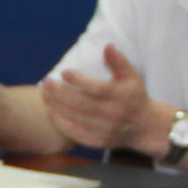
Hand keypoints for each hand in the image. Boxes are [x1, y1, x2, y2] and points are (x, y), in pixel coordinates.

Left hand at [39, 46, 154, 152]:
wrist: (143, 127)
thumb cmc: (133, 95)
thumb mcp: (131, 76)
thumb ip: (119, 61)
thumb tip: (108, 46)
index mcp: (120, 96)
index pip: (96, 89)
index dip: (78, 81)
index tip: (64, 72)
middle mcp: (112, 114)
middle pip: (81, 104)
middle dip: (60, 93)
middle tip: (47, 82)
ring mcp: (104, 130)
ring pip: (75, 118)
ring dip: (56, 106)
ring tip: (44, 93)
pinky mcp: (97, 141)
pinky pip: (74, 133)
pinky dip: (60, 122)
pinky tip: (51, 111)